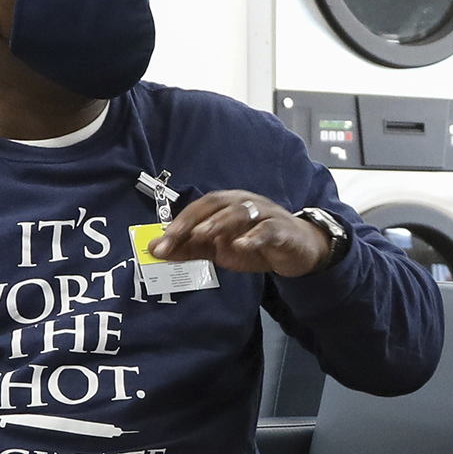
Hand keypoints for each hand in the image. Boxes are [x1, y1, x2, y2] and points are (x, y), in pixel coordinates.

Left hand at [150, 190, 331, 277]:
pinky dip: (254, 237)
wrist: (297, 251)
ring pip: (241, 212)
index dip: (180, 221)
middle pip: (217, 203)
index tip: (162, 242)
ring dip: (219, 223)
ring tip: (202, 236)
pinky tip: (241, 246)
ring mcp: (265, 215)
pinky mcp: (282, 230)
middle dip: (193, 220)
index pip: (200, 206)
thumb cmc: (256, 245)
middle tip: (174, 238)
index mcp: (228, 204)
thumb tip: (155, 249)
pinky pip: (268, 230)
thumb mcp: (219, 249)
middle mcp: (245, 203)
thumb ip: (189, 248)